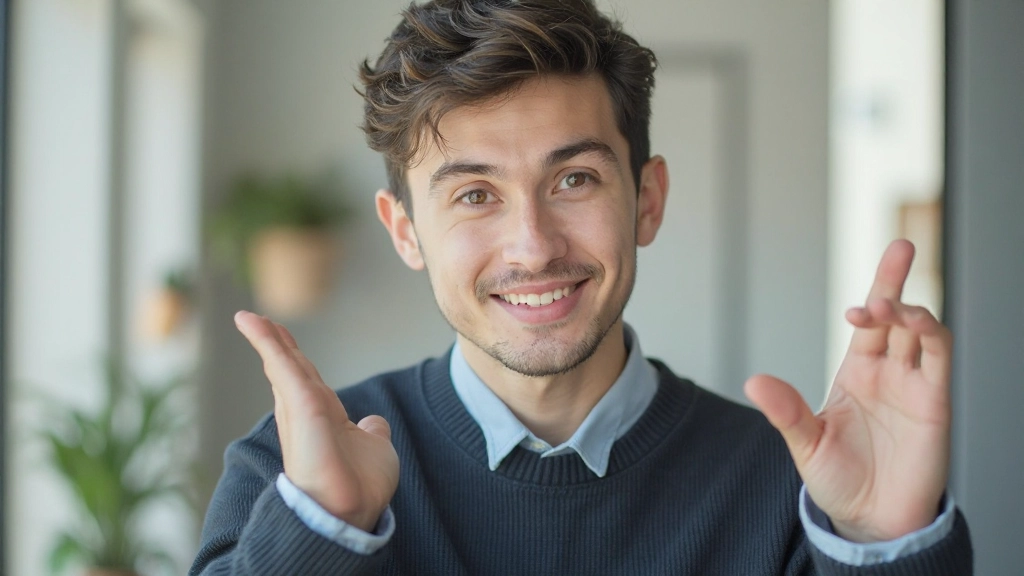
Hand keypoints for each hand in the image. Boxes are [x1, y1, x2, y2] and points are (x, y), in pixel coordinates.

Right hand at [234, 310, 398, 531]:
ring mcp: (299, 408)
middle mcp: (306, 411)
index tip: (282, 338)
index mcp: (323, 417)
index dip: (294, 358)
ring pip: (283, 363)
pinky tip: (254, 323)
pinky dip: (268, 342)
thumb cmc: (361, 487)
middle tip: (258, 321)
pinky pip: (283, 365)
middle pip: (289, 367)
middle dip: (276, 343)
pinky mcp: (300, 405)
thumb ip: (371, 432)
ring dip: (267, 338)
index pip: (306, 379)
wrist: (350, 511)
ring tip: (250, 318)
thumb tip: (375, 423)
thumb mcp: (375, 449)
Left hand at [745, 240, 950, 541]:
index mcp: (857, 374)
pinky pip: (940, 360)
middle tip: (901, 248)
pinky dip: (933, 336)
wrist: (871, 521)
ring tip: (889, 304)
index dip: (872, 296)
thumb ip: (786, 412)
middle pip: (897, 314)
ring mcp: (914, 385)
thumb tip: (754, 382)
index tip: (857, 298)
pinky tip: (917, 323)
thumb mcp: (805, 445)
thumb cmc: (840, 482)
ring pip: (922, 330)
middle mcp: (888, 373)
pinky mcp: (934, 403)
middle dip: (896, 281)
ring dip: (910, 309)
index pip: (870, 322)